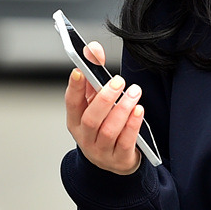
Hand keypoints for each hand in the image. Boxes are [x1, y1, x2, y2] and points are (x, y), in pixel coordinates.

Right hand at [64, 41, 144, 175]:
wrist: (114, 160)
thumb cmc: (104, 127)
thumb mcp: (96, 103)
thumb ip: (94, 77)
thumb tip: (93, 49)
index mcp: (75, 121)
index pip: (71, 103)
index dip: (75, 87)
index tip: (80, 71)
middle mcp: (85, 137)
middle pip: (91, 118)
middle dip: (105, 98)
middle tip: (118, 81)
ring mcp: (101, 151)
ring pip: (110, 130)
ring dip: (122, 109)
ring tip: (134, 92)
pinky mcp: (119, 159)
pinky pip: (125, 141)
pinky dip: (132, 125)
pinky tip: (138, 110)